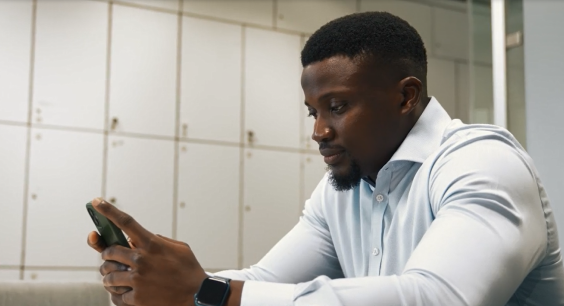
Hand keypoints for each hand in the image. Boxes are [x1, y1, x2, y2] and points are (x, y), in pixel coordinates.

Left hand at [88, 198, 207, 305]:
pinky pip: (116, 294)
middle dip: (107, 254)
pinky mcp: (137, 297)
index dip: (108, 211)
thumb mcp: (179, 248)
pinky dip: (118, 294)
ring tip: (117, 277)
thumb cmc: (189, 270)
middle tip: (110, 257)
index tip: (95, 201)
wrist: (197, 295)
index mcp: (151, 244)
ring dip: (110, 276)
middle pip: (109, 251)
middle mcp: (141, 259)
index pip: (125, 222)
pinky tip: (127, 292)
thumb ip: (159, 240)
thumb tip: (142, 239)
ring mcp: (137, 279)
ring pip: (108, 275)